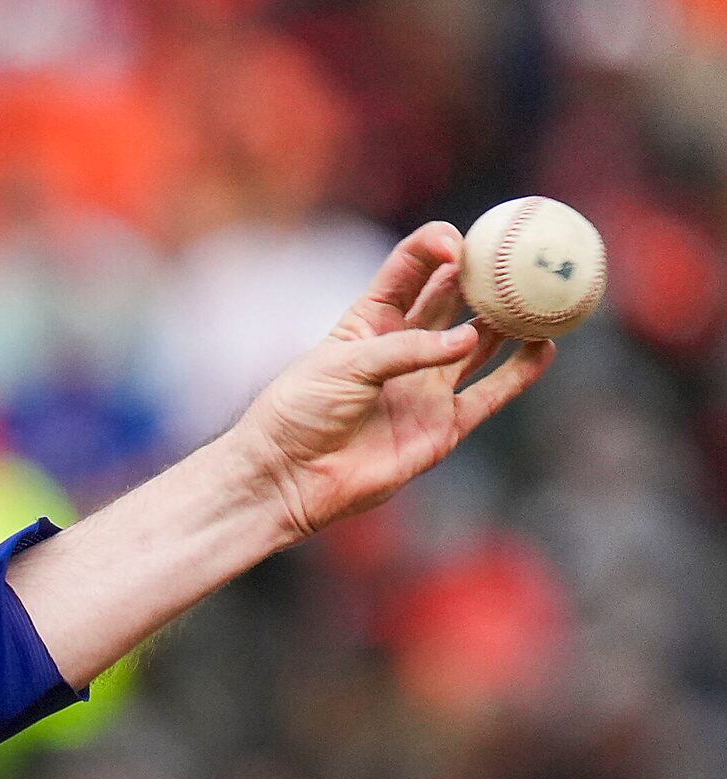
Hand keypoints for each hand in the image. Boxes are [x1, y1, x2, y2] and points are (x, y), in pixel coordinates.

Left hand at [232, 222, 556, 539]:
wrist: (288, 478)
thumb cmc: (301, 412)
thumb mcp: (346, 365)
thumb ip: (406, 350)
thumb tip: (470, 338)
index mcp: (370, 320)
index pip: (410, 268)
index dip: (436, 247)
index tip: (460, 243)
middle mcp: (404, 348)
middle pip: (455, 298)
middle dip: (486, 273)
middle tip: (517, 255)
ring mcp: (426, 386)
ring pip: (481, 342)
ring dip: (510, 318)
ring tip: (541, 294)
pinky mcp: (442, 426)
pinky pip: (492, 394)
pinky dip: (521, 371)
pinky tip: (546, 345)